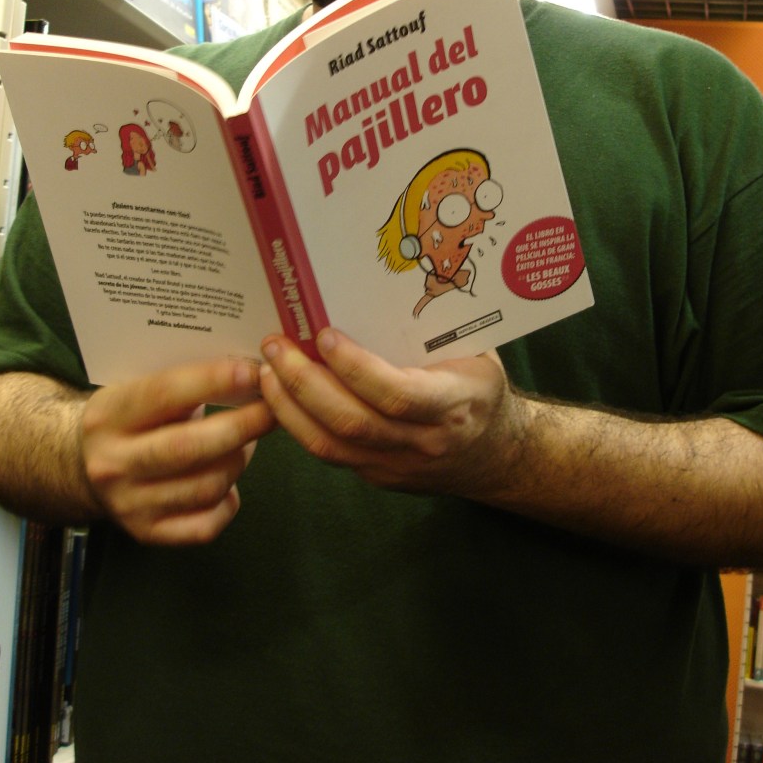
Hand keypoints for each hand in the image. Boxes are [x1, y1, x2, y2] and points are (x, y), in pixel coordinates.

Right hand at [81, 358, 274, 544]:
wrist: (79, 463)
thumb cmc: (127, 416)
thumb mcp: (137, 387)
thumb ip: (182, 382)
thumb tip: (248, 372)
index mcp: (109, 415)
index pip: (165, 393)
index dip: (214, 381)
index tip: (254, 372)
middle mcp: (113, 463)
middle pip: (190, 446)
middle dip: (243, 426)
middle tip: (274, 410)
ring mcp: (129, 504)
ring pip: (206, 486)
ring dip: (239, 460)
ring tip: (247, 442)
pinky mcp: (147, 533)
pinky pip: (205, 524)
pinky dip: (228, 502)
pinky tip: (229, 482)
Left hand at [258, 328, 522, 499]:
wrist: (496, 454)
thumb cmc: (480, 387)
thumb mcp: (473, 353)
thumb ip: (434, 331)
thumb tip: (380, 285)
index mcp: (454, 404)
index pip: (397, 395)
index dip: (356, 368)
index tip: (325, 335)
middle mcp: (424, 441)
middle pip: (353, 422)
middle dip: (305, 383)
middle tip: (275, 346)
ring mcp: (397, 466)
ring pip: (331, 445)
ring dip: (289, 406)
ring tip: (266, 370)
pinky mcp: (376, 477)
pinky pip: (329, 454)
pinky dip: (297, 424)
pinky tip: (278, 396)